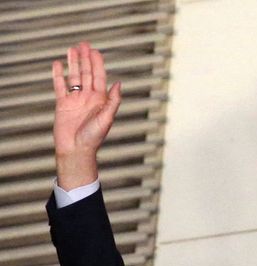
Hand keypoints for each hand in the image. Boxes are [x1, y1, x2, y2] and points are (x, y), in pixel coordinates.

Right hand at [52, 41, 121, 189]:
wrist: (77, 149)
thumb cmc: (94, 137)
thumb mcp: (107, 118)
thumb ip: (113, 101)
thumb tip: (119, 83)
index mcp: (100, 99)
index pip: (99, 77)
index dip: (97, 63)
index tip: (95, 51)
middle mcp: (88, 97)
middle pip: (86, 73)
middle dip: (85, 59)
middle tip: (83, 44)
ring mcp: (75, 99)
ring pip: (73, 77)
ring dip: (73, 63)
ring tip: (71, 49)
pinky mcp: (62, 104)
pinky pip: (59, 86)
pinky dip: (58, 75)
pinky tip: (57, 64)